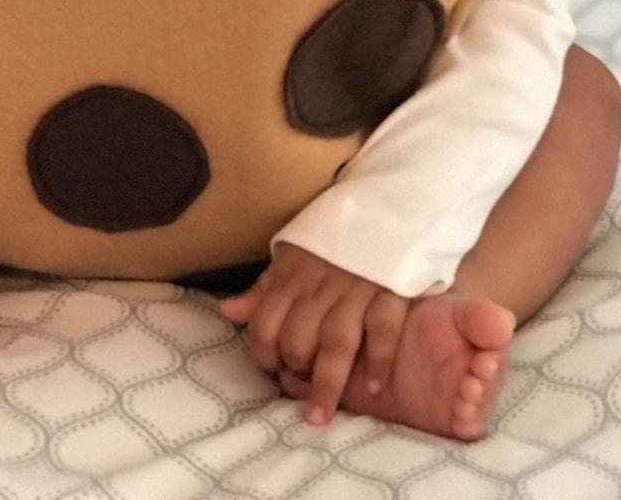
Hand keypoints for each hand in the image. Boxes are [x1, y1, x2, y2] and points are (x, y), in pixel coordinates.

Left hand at [220, 242, 409, 425]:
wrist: (385, 205)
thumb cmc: (332, 239)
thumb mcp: (291, 255)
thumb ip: (263, 289)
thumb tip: (228, 312)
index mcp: (293, 275)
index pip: (266, 322)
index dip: (264, 352)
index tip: (273, 370)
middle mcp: (322, 286)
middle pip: (299, 338)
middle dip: (295, 368)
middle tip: (301, 385)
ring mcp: (358, 290)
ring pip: (336, 342)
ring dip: (327, 382)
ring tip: (320, 415)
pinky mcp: (392, 291)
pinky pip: (384, 330)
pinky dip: (380, 360)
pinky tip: (375, 387)